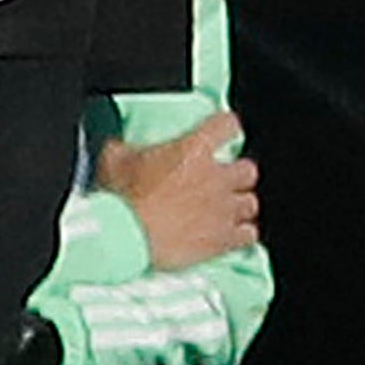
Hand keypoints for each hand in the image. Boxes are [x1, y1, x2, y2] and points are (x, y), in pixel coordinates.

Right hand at [100, 109, 260, 268]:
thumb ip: (125, 148)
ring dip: (238, 207)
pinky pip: (248, 235)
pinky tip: (229, 237)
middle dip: (237, 175)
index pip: (227, 125)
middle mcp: (215, 177)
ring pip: (250, 203)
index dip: (225, 128)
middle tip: (221, 181)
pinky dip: (241, 235)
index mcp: (193, 150)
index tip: (221, 133)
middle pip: (248, 170)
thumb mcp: (115, 161)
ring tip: (225, 211)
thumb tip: (117, 145)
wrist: (126, 237)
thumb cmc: (121, 199)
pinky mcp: (223, 239)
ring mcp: (222, 209)